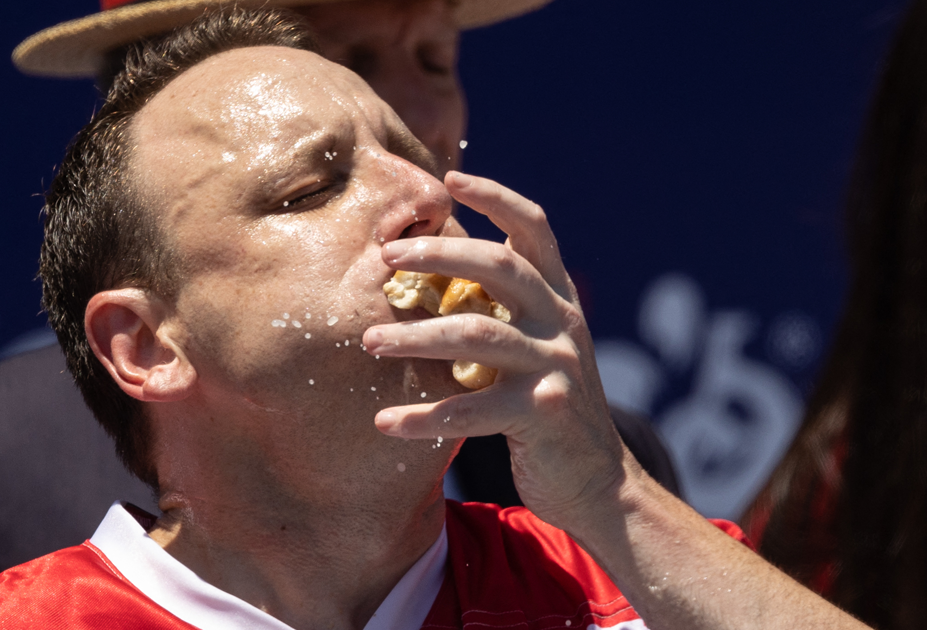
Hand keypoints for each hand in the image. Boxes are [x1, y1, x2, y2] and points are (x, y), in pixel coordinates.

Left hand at [363, 171, 629, 526]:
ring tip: (370, 341)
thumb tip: (434, 276)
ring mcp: (555, 366)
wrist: (599, 482)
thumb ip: (504, 312)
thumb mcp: (537, 347)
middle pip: (500, 266)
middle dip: (438, 254)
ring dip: (416, 335)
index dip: (496, 197)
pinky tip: (385, 423)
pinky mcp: (542, 413)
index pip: (534, 228)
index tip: (450, 179)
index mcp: (558, 299)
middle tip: (386, 258)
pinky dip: (422, 417)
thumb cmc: (545, 408)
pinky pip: (469, 411)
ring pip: (476, 334)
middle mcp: (561, 322)